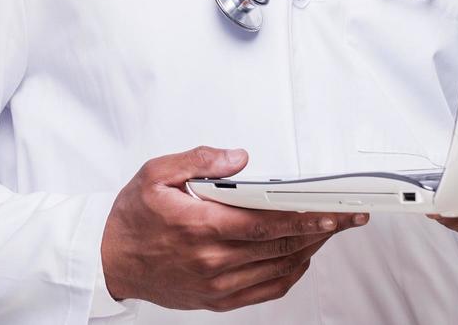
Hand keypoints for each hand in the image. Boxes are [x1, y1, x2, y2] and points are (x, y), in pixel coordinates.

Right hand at [100, 146, 367, 310]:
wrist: (109, 260)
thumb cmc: (132, 217)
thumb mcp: (155, 173)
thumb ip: (199, 159)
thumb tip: (237, 157)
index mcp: (201, 226)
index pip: (267, 223)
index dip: (305, 218)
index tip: (332, 211)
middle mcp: (212, 260)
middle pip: (280, 245)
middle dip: (320, 230)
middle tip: (348, 217)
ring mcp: (216, 284)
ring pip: (278, 268)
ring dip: (309, 249)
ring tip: (329, 230)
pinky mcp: (216, 299)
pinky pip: (266, 290)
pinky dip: (290, 273)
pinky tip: (301, 257)